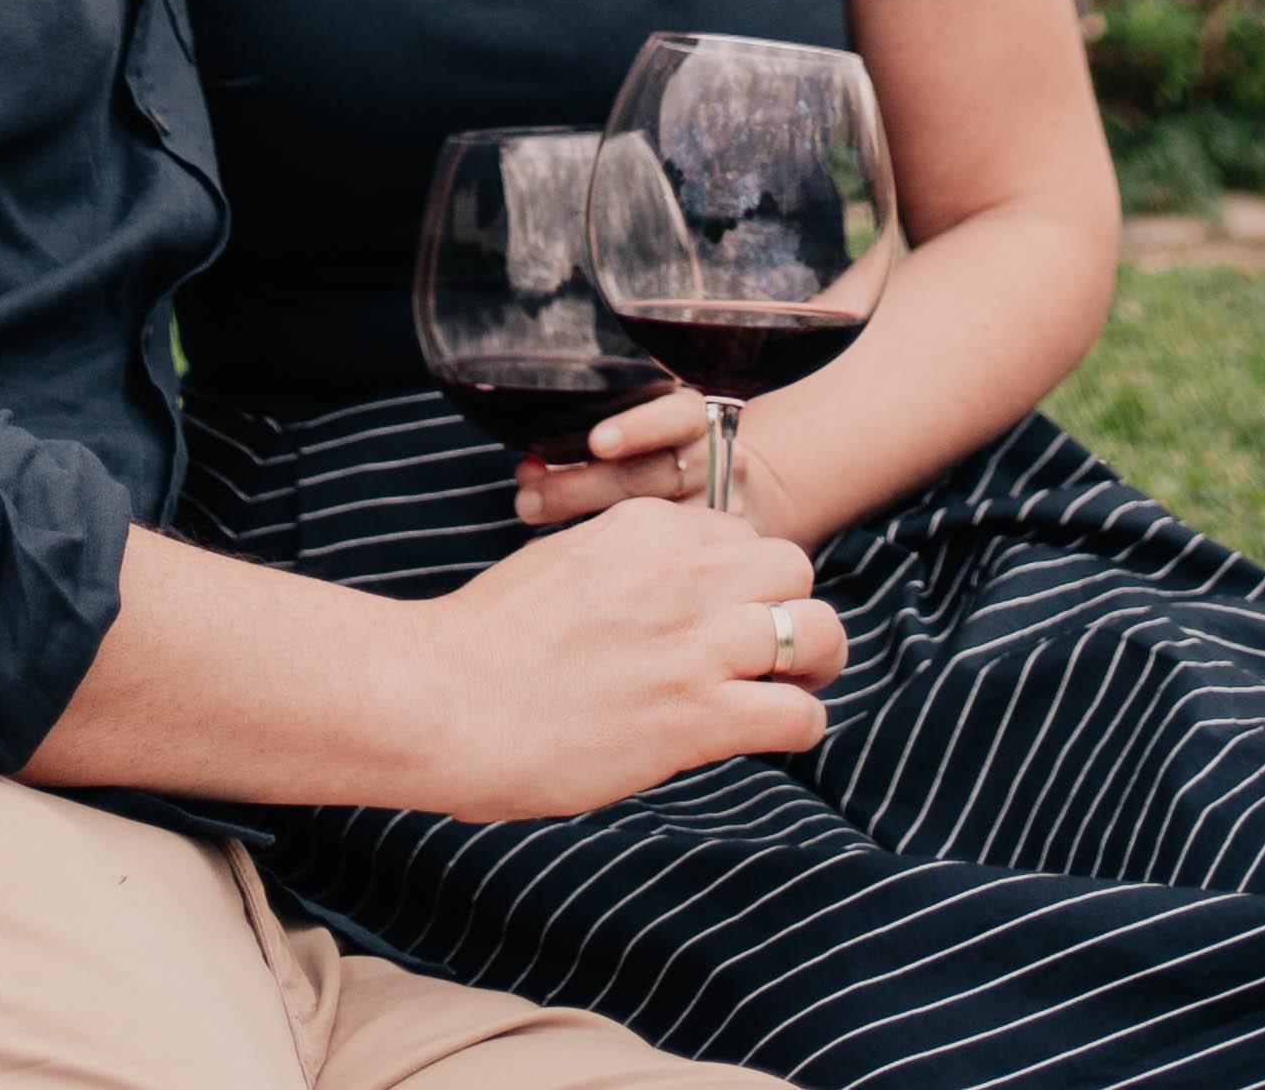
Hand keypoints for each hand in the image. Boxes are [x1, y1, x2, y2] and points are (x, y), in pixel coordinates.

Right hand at [415, 494, 844, 818]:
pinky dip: (798, 727)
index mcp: (645, 528)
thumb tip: (657, 596)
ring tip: (786, 690)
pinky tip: (768, 737)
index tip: (718, 616)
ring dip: (813, 664)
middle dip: (788, 607)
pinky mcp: (697, 716)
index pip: (739, 535)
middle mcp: (683, 572)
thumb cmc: (486, 642)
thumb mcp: (562, 562)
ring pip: (819, 630)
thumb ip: (625, 568)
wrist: (445, 700)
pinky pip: (799, 715)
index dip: (738, 579)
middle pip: (793, 567)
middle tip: (765, 652)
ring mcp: (695, 643)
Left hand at [514, 385, 813, 545]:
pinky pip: (668, 561)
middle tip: (529, 496)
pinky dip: (615, 559)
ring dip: (586, 519)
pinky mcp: (719, 555)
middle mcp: (712, 460)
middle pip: (651, 475)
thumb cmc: (675, 457)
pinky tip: (575, 561)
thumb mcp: (659, 425)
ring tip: (535, 518)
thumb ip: (606, 436)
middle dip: (582, 484)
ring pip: (655, 520)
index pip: (676, 416)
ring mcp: (719, 512)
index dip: (638, 427)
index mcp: (694, 418)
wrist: (751, 496)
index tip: (597, 442)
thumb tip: (527, 465)